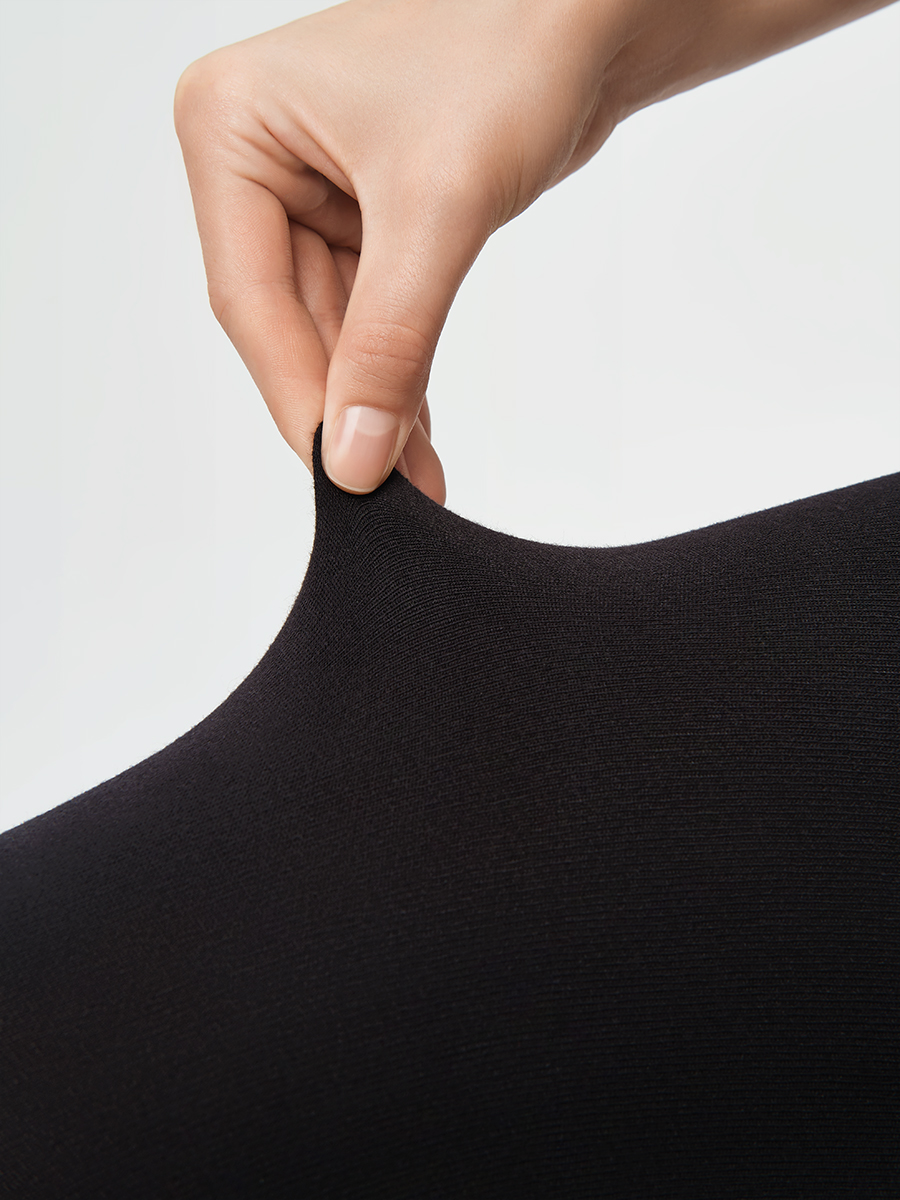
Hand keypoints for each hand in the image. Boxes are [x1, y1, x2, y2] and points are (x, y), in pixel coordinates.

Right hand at [173, 0, 622, 501]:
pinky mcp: (365, 212)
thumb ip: (391, 342)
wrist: (593, 12)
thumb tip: (354, 457)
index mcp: (231, 124)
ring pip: (331, 326)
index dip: (299, 394)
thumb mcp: (438, 209)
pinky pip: (369, 312)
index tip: (338, 472)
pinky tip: (416, 432)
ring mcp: (310, 186)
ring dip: (375, 400)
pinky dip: (397, 369)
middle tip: (383, 490)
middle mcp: (258, 156)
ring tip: (412, 479)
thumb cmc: (512, 47)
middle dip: (346, 407)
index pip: (249, 295)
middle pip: (287, 320)